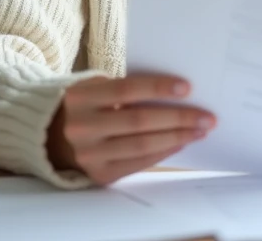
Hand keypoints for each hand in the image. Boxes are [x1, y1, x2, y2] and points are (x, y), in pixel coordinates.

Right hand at [46, 74, 215, 185]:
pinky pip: (138, 162)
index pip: (126, 90)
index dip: (158, 88)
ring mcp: (88, 154)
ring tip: (200, 131)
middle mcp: (81, 127)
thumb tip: (178, 93)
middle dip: (178, 118)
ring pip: (141, 145)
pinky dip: (163, 151)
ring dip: (177, 137)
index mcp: (80, 97)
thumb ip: (129, 88)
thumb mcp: (98, 87)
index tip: (187, 88)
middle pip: (138, 121)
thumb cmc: (91, 104)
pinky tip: (181, 142)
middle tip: (206, 117)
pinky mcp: (99, 174)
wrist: (55, 136)